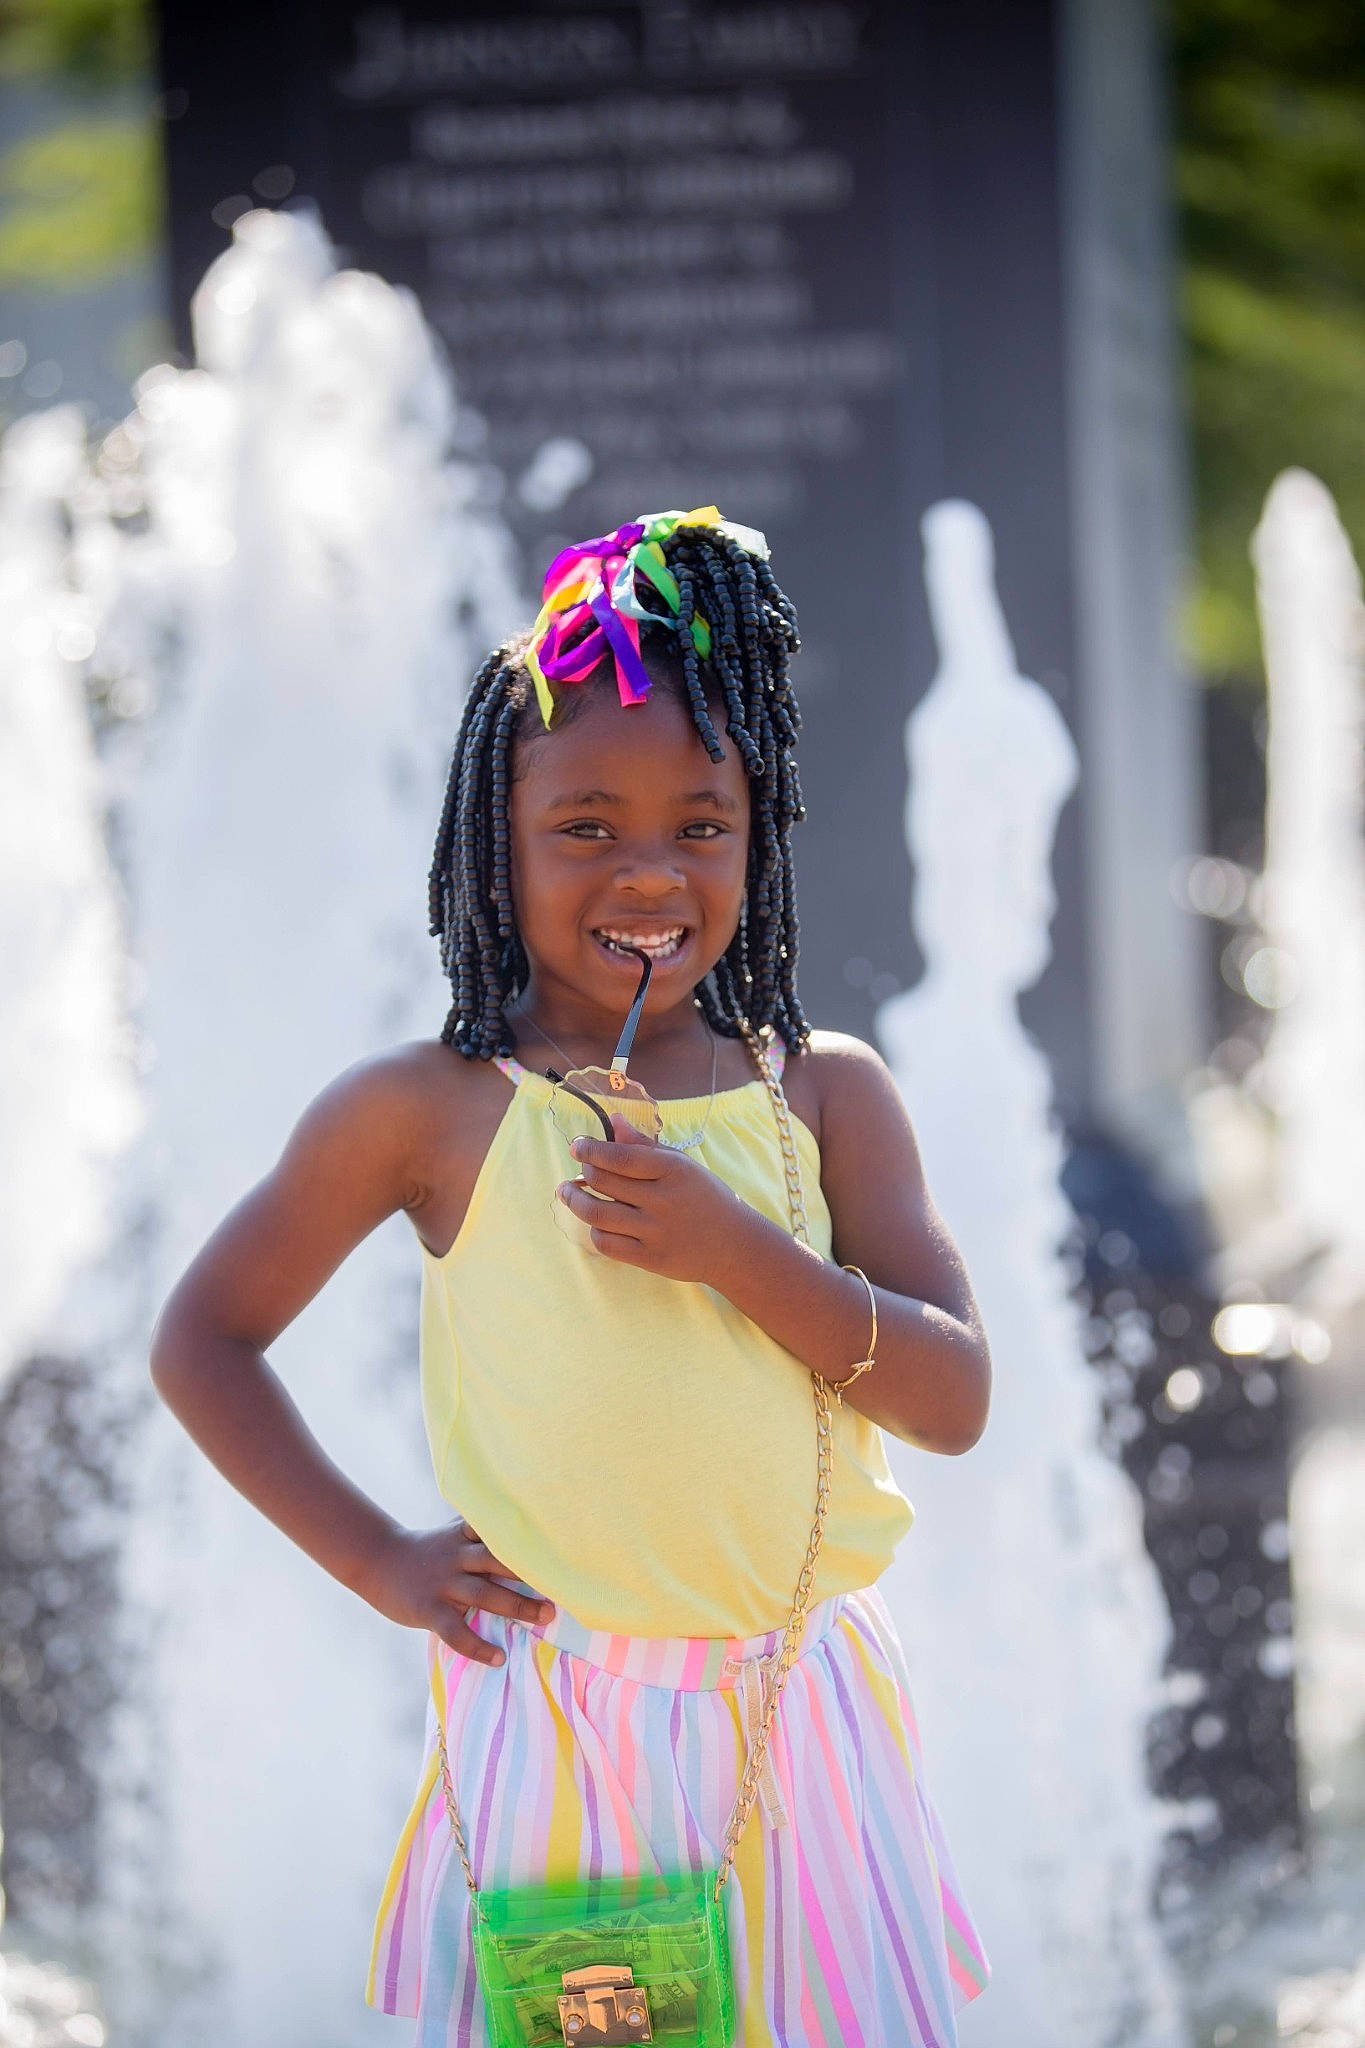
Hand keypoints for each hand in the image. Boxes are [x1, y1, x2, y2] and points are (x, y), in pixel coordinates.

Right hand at [360, 1518, 553, 1667]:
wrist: (377, 1560)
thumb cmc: (426, 1551)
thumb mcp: (453, 1535)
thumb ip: (481, 1536)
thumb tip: (524, 1535)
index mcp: (463, 1537)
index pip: (498, 1531)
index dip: (526, 1536)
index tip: (557, 1541)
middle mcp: (456, 1556)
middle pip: (499, 1561)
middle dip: (531, 1574)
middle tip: (563, 1586)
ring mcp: (442, 1583)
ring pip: (485, 1594)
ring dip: (517, 1606)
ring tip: (544, 1617)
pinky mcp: (428, 1609)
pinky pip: (457, 1632)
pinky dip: (478, 1647)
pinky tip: (498, 1658)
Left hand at [558, 1113, 745, 1282]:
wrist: (734, 1246)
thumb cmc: (705, 1198)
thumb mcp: (683, 1165)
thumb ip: (646, 1145)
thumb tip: (614, 1120)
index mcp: (674, 1170)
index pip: (621, 1156)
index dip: (592, 1149)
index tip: (577, 1146)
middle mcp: (664, 1200)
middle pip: (604, 1182)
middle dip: (582, 1172)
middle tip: (577, 1170)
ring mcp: (656, 1231)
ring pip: (598, 1214)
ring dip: (575, 1200)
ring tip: (567, 1192)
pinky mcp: (651, 1258)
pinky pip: (607, 1243)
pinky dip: (594, 1229)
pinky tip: (595, 1221)